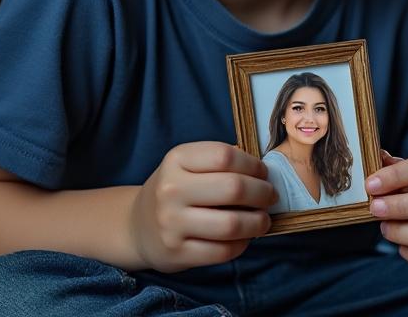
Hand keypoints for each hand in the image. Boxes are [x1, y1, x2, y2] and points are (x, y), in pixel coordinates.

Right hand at [129, 141, 276, 272]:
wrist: (137, 227)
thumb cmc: (175, 190)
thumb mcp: (188, 165)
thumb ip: (220, 162)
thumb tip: (263, 171)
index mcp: (176, 160)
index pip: (225, 156)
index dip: (253, 165)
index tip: (263, 174)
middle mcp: (171, 190)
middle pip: (233, 188)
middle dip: (263, 193)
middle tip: (270, 197)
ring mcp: (172, 223)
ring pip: (232, 224)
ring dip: (258, 222)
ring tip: (263, 220)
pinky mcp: (177, 253)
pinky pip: (223, 251)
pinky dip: (242, 244)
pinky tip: (244, 238)